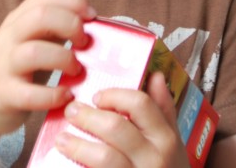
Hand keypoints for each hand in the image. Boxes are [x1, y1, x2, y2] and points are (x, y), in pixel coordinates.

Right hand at [0, 0, 95, 138]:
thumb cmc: (19, 71)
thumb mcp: (34, 42)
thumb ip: (57, 30)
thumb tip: (93, 23)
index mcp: (18, 19)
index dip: (74, 1)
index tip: (92, 16)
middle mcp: (8, 36)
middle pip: (40, 15)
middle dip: (71, 24)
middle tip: (84, 43)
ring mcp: (3, 65)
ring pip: (33, 52)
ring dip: (64, 58)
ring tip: (76, 70)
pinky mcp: (3, 94)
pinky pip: (30, 93)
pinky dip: (53, 95)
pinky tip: (65, 95)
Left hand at [53, 71, 190, 167]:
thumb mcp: (173, 142)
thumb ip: (163, 110)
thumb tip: (155, 76)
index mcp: (166, 138)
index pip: (140, 104)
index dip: (114, 96)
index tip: (97, 97)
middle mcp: (153, 158)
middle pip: (115, 127)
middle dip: (87, 116)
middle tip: (71, 111)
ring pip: (103, 157)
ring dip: (77, 145)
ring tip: (62, 140)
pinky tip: (69, 164)